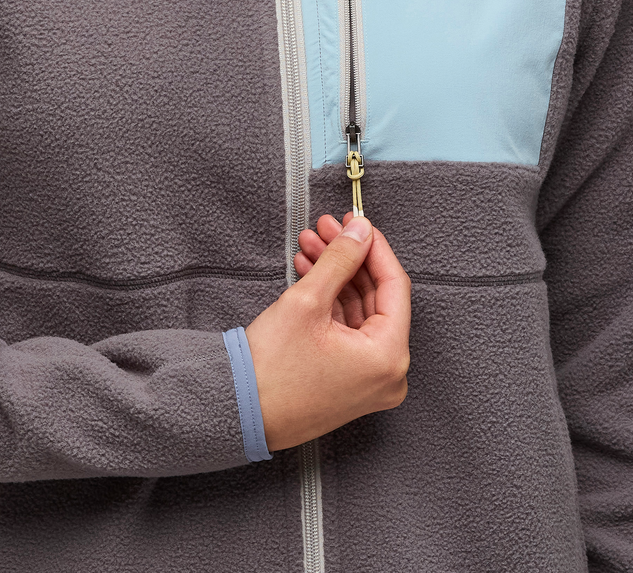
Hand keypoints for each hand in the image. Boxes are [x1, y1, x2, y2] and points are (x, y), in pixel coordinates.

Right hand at [244, 214, 411, 451]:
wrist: (238, 411)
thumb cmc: (271, 368)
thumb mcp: (308, 301)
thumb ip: (340, 259)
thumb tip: (361, 231)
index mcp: (389, 356)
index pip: (394, 285)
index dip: (373, 246)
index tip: (355, 222)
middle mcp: (388, 373)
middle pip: (376, 296)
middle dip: (348, 258)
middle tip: (326, 227)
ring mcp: (368, 379)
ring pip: (359, 310)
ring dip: (335, 275)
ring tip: (309, 244)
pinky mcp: (349, 380)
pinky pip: (348, 330)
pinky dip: (330, 300)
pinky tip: (309, 271)